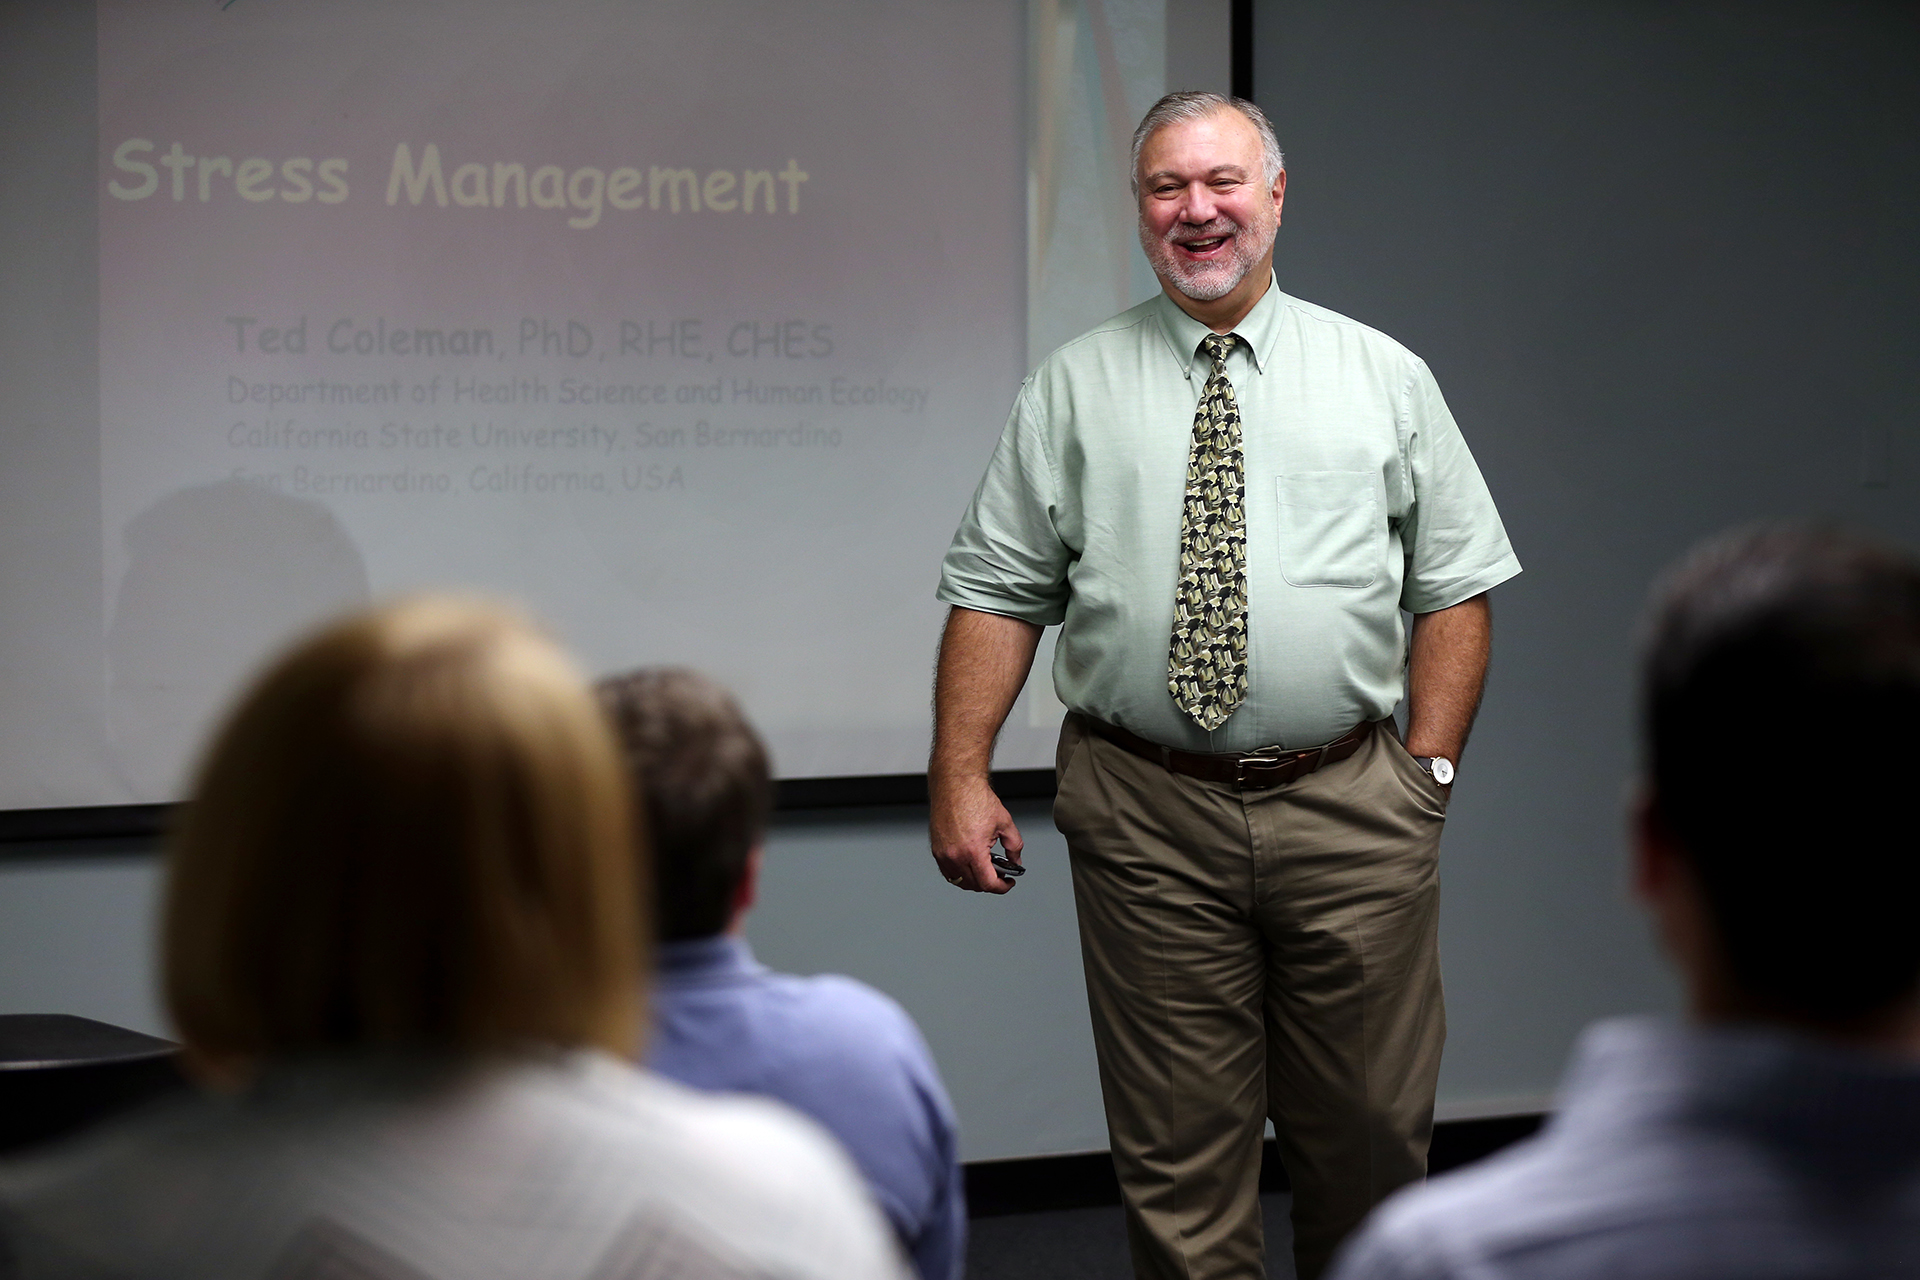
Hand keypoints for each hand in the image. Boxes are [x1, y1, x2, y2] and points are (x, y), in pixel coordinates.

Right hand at [929, 773, 1022, 893]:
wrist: (956, 784)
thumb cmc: (975, 798)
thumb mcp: (1005, 822)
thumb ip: (1014, 846)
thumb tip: (1015, 860)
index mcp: (973, 851)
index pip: (988, 883)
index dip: (1002, 887)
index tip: (1007, 883)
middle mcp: (955, 855)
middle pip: (974, 885)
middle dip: (990, 883)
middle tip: (1000, 874)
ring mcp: (943, 854)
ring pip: (960, 881)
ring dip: (974, 880)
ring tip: (985, 869)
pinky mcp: (936, 849)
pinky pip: (948, 872)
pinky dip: (960, 874)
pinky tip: (969, 865)